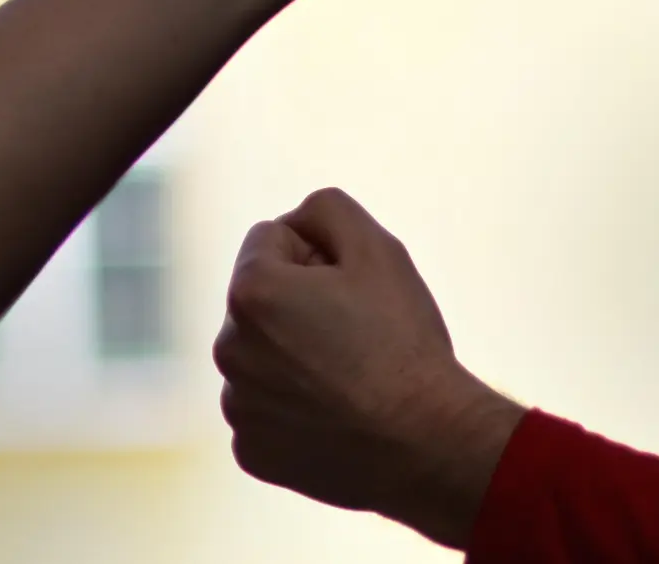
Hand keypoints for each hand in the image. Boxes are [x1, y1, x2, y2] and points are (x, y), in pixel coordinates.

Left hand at [213, 188, 525, 549]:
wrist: (430, 445)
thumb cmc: (403, 343)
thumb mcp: (377, 248)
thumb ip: (326, 208)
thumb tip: (295, 220)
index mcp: (250, 291)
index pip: (272, 240)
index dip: (319, 255)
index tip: (352, 289)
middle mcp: (228, 348)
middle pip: (262, 301)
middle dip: (299, 304)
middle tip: (356, 334)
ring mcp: (237, 406)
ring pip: (262, 357)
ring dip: (293, 357)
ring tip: (349, 378)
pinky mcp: (250, 450)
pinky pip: (266, 412)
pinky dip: (294, 411)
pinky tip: (336, 417)